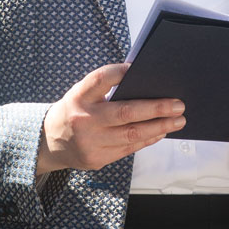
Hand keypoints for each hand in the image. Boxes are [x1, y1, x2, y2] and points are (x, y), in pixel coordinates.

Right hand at [37, 63, 186, 173]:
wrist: (49, 142)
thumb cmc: (75, 110)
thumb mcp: (82, 94)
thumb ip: (106, 87)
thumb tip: (145, 81)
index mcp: (78, 97)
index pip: (100, 80)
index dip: (120, 72)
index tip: (140, 68)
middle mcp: (83, 119)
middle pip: (124, 112)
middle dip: (156, 108)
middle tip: (178, 105)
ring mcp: (89, 142)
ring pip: (131, 134)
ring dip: (159, 127)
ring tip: (177, 120)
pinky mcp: (96, 159)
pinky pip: (128, 149)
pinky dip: (147, 139)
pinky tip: (160, 132)